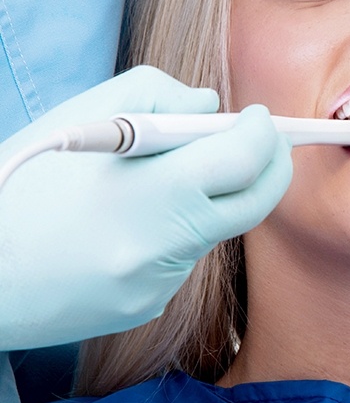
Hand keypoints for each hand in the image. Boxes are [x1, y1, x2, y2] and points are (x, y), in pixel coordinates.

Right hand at [0, 66, 291, 349]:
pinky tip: (131, 224)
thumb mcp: (85, 117)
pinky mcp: (145, 306)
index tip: (261, 118)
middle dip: (272, 166)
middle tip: (267, 142)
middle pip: (255, 203)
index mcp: (153, 192)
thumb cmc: (25, 181)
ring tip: (165, 178)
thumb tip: (210, 107)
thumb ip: (158, 95)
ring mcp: (157, 284)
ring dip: (212, 196)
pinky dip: (176, 231)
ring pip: (215, 229)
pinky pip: (182, 258)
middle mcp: (163, 247)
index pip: (244, 159)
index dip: (263, 133)